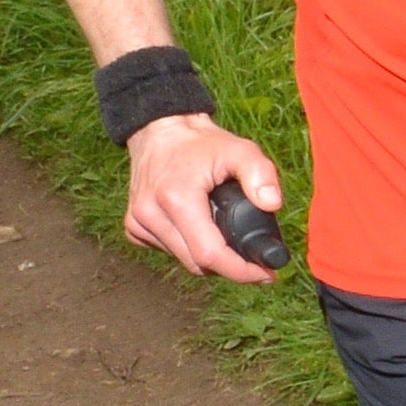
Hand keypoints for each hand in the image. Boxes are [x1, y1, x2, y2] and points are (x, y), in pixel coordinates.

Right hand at [126, 111, 289, 282]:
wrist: (160, 130)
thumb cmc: (202, 143)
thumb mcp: (239, 148)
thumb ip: (260, 173)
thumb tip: (273, 204)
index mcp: (176, 198)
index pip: (209, 254)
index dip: (240, 270)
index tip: (266, 275)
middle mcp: (150, 214)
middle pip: (197, 263)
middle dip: (230, 267)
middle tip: (255, 262)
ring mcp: (137, 222)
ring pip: (183, 260)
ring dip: (209, 258)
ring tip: (230, 242)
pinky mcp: (133, 227)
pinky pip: (168, 251)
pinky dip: (189, 249)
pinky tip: (201, 231)